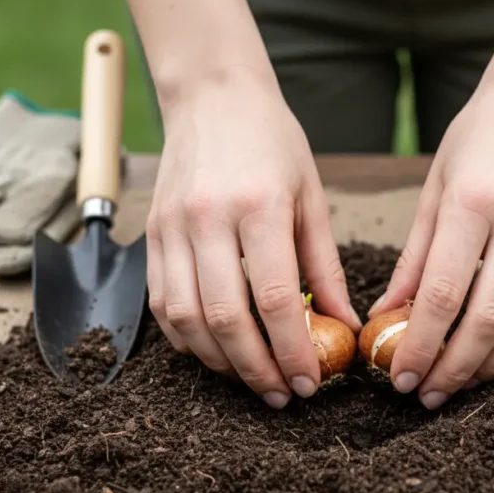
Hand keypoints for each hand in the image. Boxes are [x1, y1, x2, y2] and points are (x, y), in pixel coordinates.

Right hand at [146, 72, 359, 408]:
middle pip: (224, 318)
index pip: (274, 298)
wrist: (212, 97)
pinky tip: (214, 351)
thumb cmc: (272, 143)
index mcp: (258, 206)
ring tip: (251, 378)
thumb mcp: (312, 198)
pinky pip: (160, 303)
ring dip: (219, 361)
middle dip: (255, 369)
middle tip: (280, 395)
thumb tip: (343, 326)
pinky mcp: (150, 235)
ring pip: (185, 319)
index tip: (308, 383)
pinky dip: (185, 338)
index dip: (291, 351)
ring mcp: (171, 228)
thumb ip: (325, 267)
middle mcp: (208, 219)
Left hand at [372, 76, 493, 408]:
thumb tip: (387, 315)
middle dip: (455, 368)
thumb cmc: (479, 138)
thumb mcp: (434, 188)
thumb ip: (414, 257)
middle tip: (429, 393)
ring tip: (464, 379)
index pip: (444, 294)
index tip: (400, 377)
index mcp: (473, 203)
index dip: (420, 346)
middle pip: (491, 320)